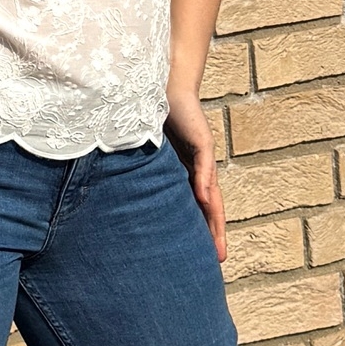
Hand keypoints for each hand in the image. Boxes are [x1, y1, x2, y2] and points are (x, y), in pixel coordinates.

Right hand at [164, 87, 226, 262]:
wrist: (167, 86)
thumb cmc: (157, 114)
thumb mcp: (152, 150)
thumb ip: (147, 168)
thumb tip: (127, 188)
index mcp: (186, 169)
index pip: (196, 203)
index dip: (199, 226)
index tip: (201, 251)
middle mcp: (199, 166)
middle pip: (210, 204)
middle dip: (213, 232)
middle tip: (217, 259)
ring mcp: (203, 155)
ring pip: (212, 193)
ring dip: (214, 218)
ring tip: (216, 242)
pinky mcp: (202, 142)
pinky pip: (204, 168)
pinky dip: (204, 186)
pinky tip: (205, 203)